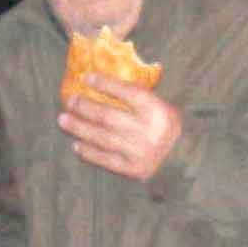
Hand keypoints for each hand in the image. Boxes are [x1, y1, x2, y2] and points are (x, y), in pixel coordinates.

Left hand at [57, 78, 183, 181]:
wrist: (184, 160)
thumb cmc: (168, 127)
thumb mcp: (162, 106)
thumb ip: (138, 96)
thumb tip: (103, 80)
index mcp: (157, 111)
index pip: (127, 92)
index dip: (105, 84)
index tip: (86, 77)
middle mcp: (147, 131)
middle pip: (108, 116)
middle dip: (84, 107)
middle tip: (69, 101)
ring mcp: (139, 152)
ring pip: (102, 138)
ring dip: (79, 128)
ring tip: (63, 120)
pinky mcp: (133, 169)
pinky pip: (106, 159)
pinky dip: (89, 152)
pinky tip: (77, 144)